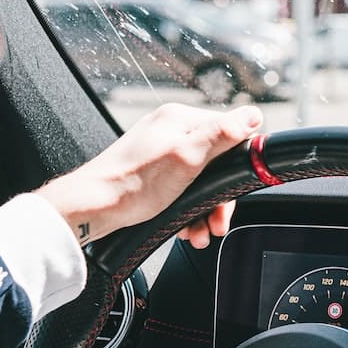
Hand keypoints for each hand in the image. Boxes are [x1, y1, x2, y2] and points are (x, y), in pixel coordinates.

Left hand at [35, 102, 262, 249]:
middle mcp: (170, 130)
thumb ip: (221, 134)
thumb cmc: (134, 184)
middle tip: (217, 223)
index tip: (234, 196)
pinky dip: (188, 210)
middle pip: (217, 163)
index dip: (238, 169)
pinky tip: (185, 227)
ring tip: (199, 232)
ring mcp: (161, 150)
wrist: (94, 207)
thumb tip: (253, 115)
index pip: (231, 135)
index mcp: (180, 119)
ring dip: (205, 211)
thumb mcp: (187, 158)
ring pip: (201, 180)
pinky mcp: (153, 170)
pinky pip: (184, 188)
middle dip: (219, 199)